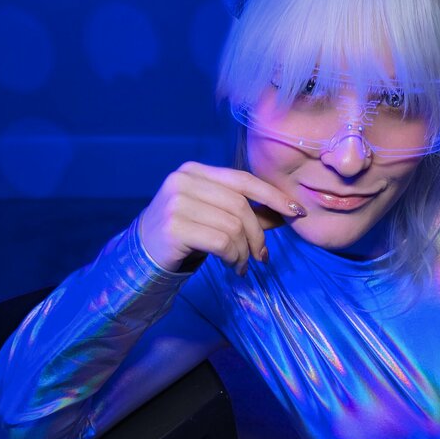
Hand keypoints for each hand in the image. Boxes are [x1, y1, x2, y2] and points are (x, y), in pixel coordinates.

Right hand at [138, 161, 306, 274]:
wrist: (142, 257)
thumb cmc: (183, 236)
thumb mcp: (214, 217)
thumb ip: (245, 212)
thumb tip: (286, 212)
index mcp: (195, 171)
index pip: (243, 180)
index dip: (273, 196)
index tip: (297, 212)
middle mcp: (183, 180)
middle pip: (241, 205)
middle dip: (258, 234)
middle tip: (262, 257)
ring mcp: (176, 202)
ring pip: (233, 226)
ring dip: (245, 252)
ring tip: (242, 265)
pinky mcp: (174, 227)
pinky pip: (222, 242)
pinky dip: (234, 258)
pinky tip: (233, 267)